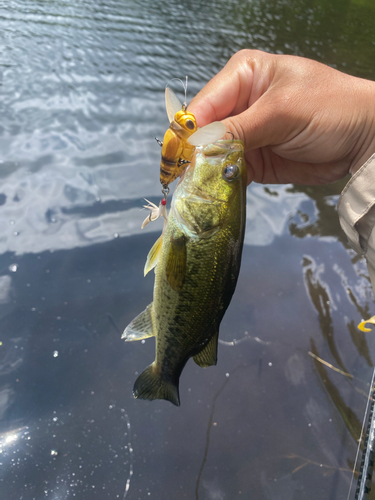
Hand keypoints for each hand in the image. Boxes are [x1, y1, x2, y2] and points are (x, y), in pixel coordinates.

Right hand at [188, 50, 374, 184]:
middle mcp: (239, 104)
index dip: (188, 131)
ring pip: (212, 155)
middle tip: (184, 178)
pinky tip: (214, 192)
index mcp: (243, 76)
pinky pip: (228, 172)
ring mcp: (245, 134)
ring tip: (196, 189)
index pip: (204, 104)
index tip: (177, 158)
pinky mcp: (253, 160)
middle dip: (194, 155)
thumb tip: (197, 147)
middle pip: (203, 132)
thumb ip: (238, 129)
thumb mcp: (281, 112)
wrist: (363, 140)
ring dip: (205, 172)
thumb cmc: (330, 108)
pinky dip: (221, 183)